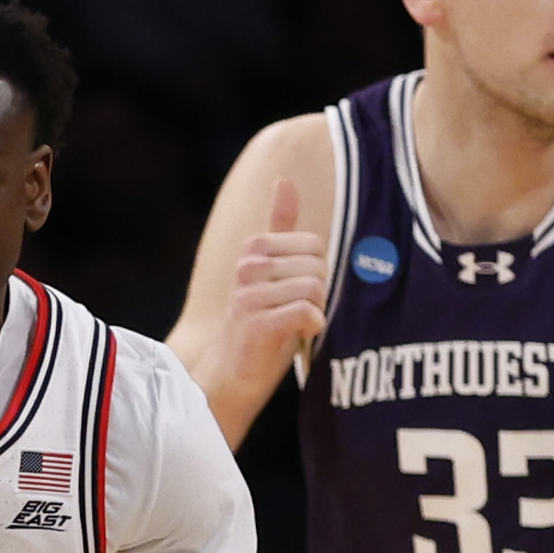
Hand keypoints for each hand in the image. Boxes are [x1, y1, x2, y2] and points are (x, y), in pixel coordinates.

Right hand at [216, 176, 329, 406]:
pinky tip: (302, 333)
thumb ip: (280, 225)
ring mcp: (249, 293)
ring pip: (315, 289)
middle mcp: (247, 265)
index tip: (299, 293)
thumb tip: (284, 179)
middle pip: (318, 266)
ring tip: (298, 325)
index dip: (318, 272)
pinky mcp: (255, 321)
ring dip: (317, 312)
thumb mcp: (272, 269)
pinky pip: (306, 311)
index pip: (316, 245)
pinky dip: (313, 325)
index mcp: (254, 247)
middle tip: (299, 313)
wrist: (234, 372)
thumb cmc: (260, 320)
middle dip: (319, 294)